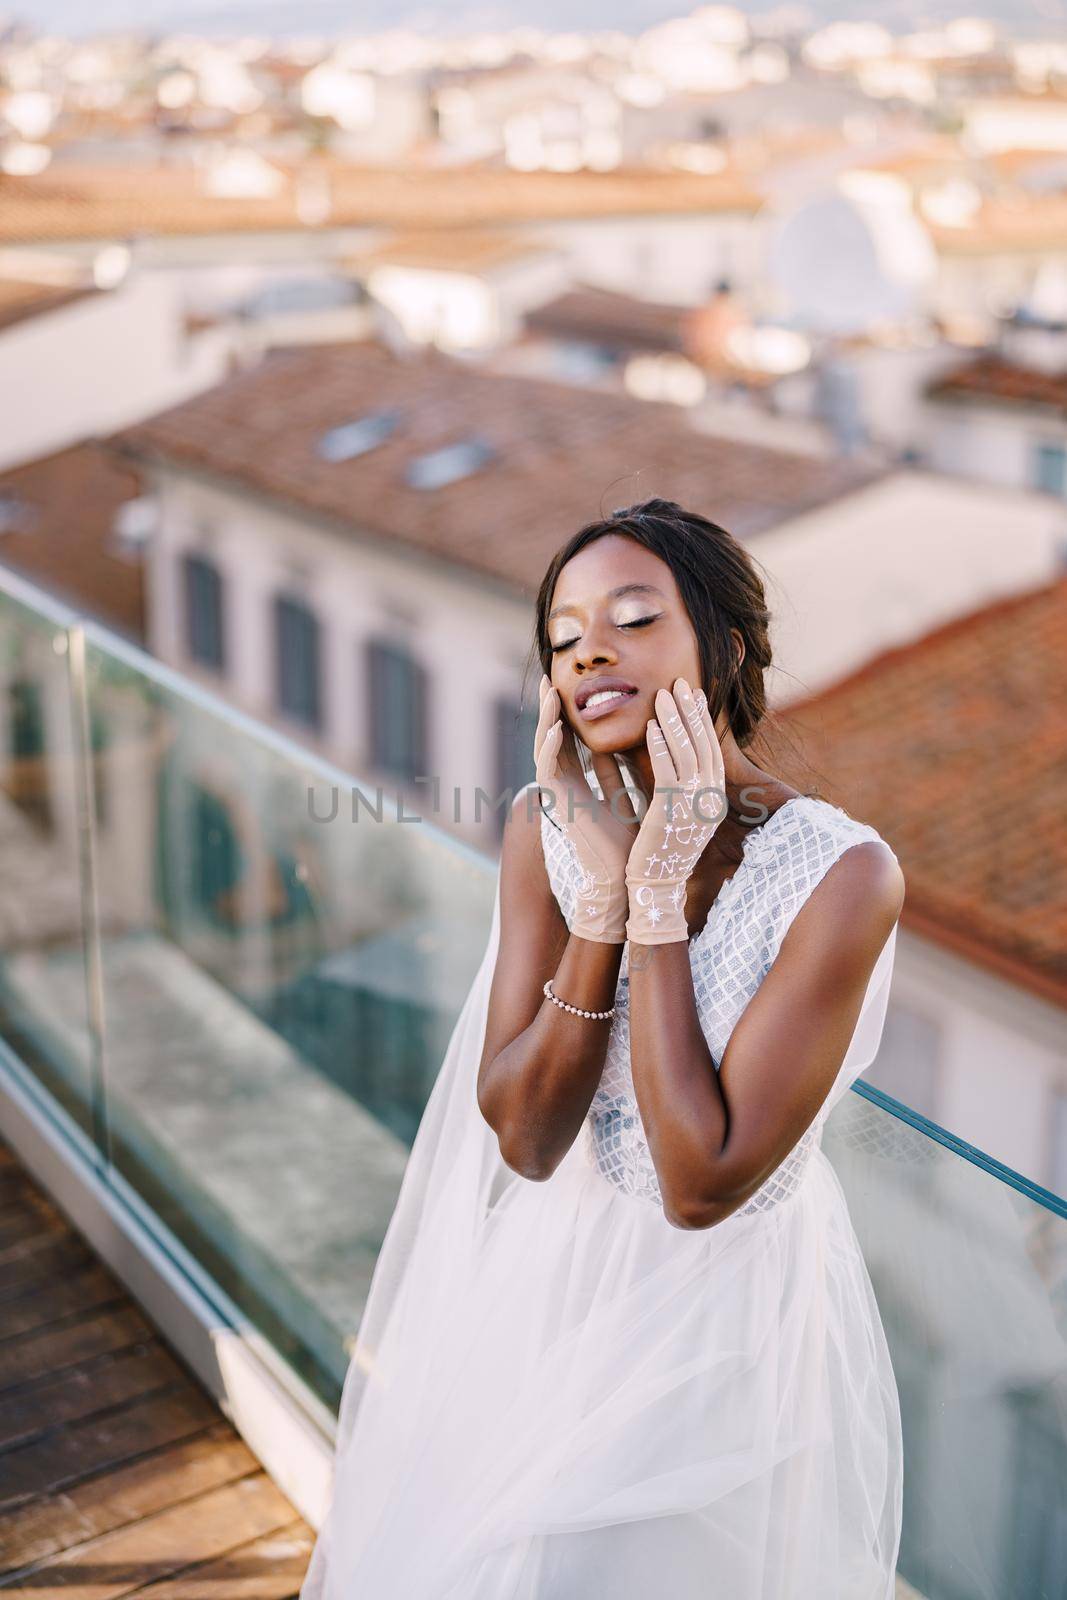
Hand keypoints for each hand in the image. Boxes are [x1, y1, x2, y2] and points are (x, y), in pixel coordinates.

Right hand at [533, 673, 638, 943]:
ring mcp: (559, 796)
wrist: (626, 879)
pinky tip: (556, 728)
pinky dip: (550, 749)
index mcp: (581, 784)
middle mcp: (566, 787)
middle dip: (550, 709)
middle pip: (552, 739)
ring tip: (550, 693)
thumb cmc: (631, 843)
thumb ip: (621, 772)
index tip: (570, 686)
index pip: (570, 740)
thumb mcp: (630, 796)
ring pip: (544, 750)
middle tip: (551, 678)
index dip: (568, 713)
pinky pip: (548, 772)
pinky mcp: (560, 807)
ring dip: (546, 720)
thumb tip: (626, 745)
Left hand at [624, 678, 726, 944]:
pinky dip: (659, 746)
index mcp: (712, 797)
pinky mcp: (672, 811)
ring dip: (674, 720)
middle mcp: (709, 797)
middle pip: (703, 744)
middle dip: (691, 711)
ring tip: (663, 694)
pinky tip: (648, 727)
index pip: (710, 749)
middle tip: (681, 682)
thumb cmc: (660, 848)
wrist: (656, 884)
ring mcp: (693, 804)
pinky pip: (667, 771)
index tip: (692, 695)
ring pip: (686, 752)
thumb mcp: (676, 810)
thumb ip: (674, 783)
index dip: (701, 720)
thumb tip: (666, 753)